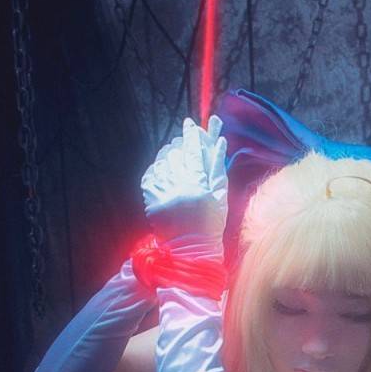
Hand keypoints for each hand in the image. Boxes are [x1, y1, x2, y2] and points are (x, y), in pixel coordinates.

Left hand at [141, 115, 227, 252]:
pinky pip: (150, 176)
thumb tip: (219, 140)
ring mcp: (163, 195)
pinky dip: (156, 169)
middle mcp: (179, 188)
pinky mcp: (151, 202)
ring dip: (167, 155)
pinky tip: (163, 169)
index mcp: (198, 186)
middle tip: (183, 143)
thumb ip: (218, 167)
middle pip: (175, 155)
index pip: (193, 152)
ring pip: (161, 163)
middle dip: (179, 145)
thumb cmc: (211, 223)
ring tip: (173, 155)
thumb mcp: (220, 195)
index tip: (189, 123)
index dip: (191, 135)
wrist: (191, 249)